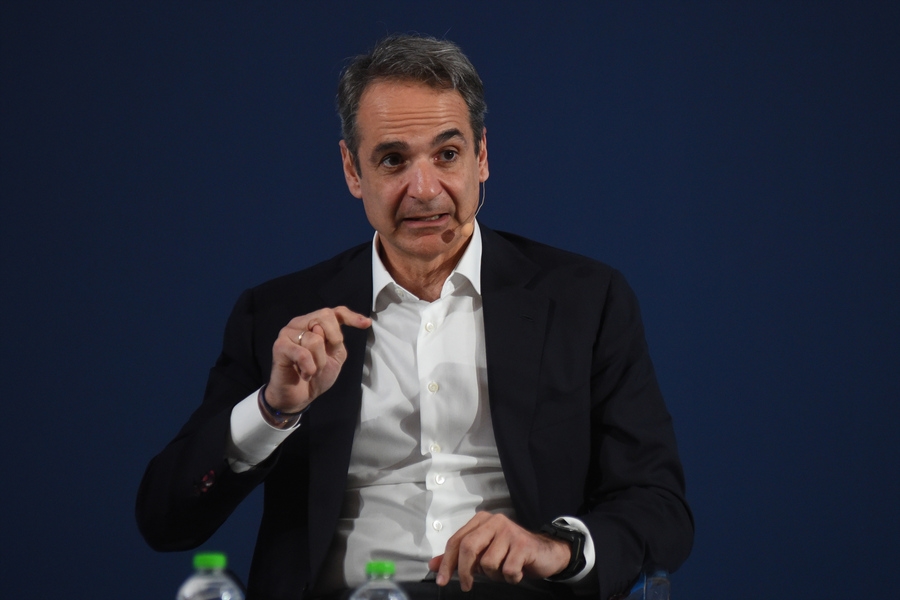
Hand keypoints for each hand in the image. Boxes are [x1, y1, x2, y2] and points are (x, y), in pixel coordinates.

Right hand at [266, 306, 370, 411]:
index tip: (366, 324)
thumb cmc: (315, 376)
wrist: (298, 397)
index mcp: (316, 324)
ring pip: (315, 339)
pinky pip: (303, 354)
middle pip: (325, 316)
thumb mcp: (335, 357)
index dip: (352, 316)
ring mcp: (288, 332)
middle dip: (333, 340)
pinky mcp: (280, 346)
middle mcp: (301, 323)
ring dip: (319, 362)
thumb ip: (336, 341)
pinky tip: (304, 374)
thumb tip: (327, 330)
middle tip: (326, 359)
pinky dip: (309, 368)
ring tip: (311, 370)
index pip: (335, 312)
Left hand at [427, 512, 570, 590]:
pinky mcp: (523, 545)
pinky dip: (510, 578)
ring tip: (504, 570)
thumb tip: (432, 565)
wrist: (546, 552)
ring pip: (488, 562)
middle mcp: (495, 521)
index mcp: (482, 520)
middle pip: (468, 547)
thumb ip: (458, 557)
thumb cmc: (510, 552)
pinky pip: (507, 570)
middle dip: (464, 571)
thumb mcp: (482, 553)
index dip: (446, 562)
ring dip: (494, 575)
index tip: (441, 580)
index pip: (456, 541)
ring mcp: (510, 531)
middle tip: (467, 586)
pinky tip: (517, 571)